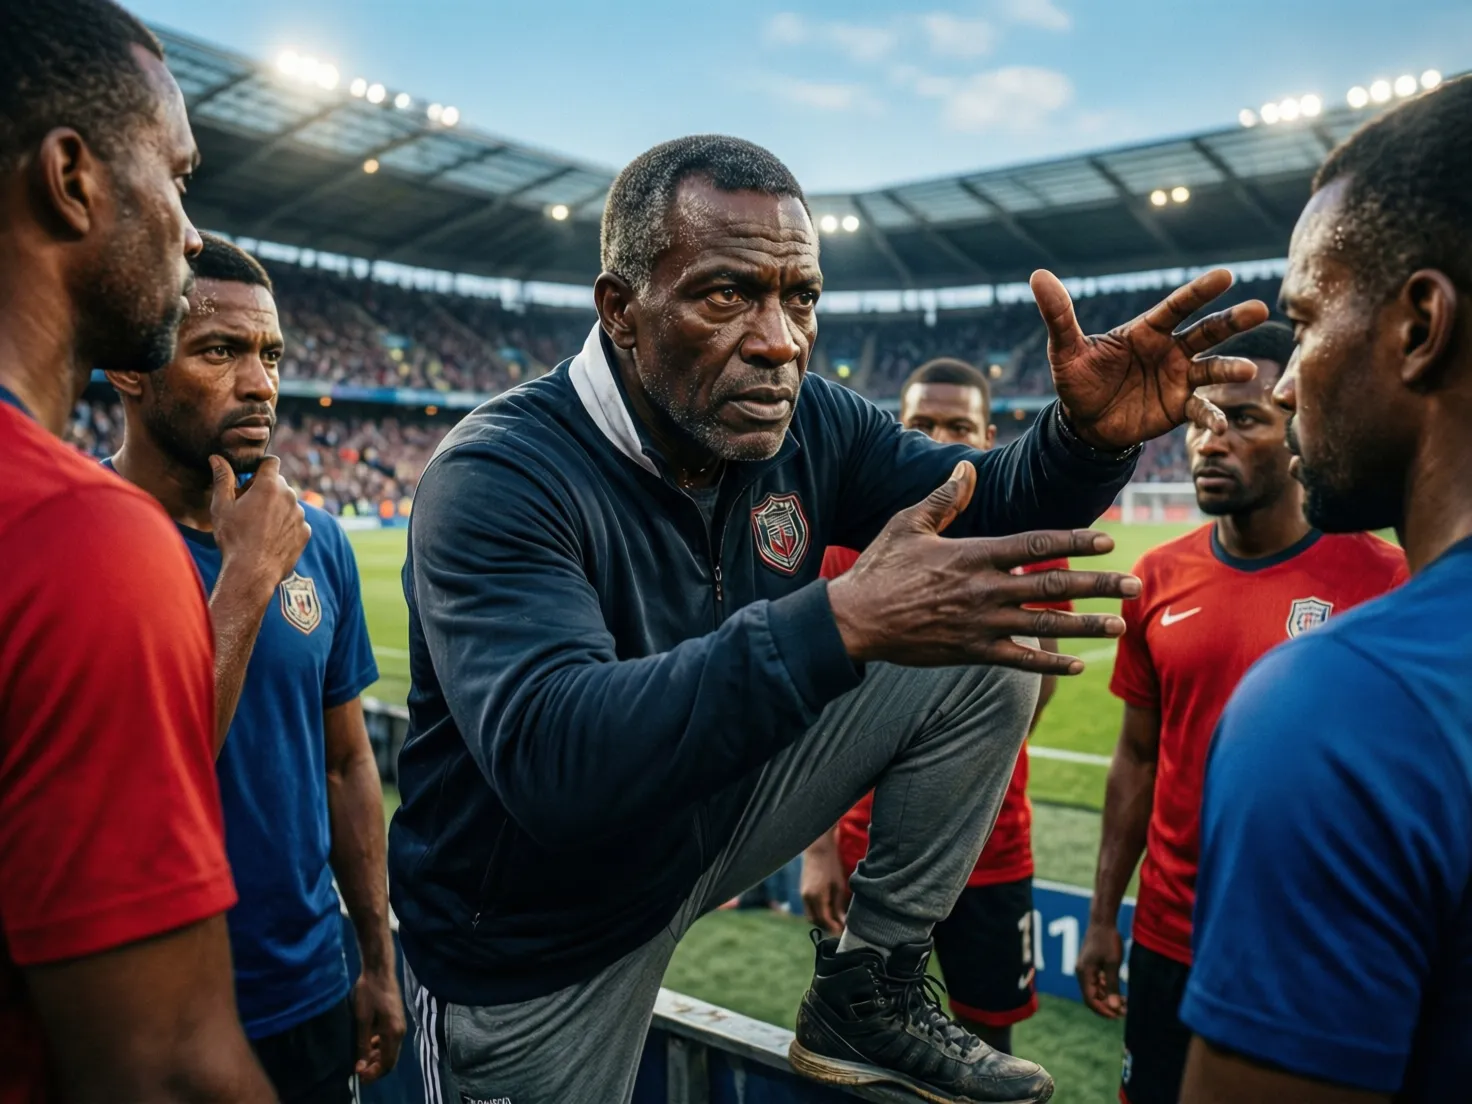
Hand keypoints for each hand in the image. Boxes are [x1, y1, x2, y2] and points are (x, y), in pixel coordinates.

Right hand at [210, 455, 310, 592]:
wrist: (252, 572)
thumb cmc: (234, 538)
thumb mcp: (222, 506)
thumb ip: (222, 479)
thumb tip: (216, 458)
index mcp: (269, 486)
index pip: (270, 462)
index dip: (259, 467)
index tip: (250, 479)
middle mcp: (289, 496)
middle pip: (279, 483)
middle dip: (265, 490)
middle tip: (248, 507)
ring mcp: (300, 515)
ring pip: (288, 503)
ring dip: (276, 508)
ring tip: (258, 527)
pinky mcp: (305, 532)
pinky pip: (295, 521)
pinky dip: (285, 525)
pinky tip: (269, 538)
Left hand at [351, 966, 405, 1083]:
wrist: (379, 969)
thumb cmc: (369, 992)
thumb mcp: (362, 1020)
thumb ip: (363, 1044)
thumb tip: (360, 1065)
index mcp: (393, 1033)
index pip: (387, 1063)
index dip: (373, 1073)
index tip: (358, 1075)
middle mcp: (400, 1031)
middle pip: (390, 1059)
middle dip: (374, 1067)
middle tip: (357, 1069)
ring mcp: (399, 1025)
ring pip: (390, 1050)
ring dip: (376, 1057)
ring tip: (359, 1058)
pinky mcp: (396, 1019)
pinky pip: (389, 1040)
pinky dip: (379, 1047)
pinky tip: (367, 1043)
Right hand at [800, 829, 850, 935]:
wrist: (817, 849)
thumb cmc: (831, 866)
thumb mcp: (839, 886)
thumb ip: (838, 906)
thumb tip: (842, 922)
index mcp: (817, 897)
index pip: (824, 920)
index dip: (834, 928)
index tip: (844, 931)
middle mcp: (806, 898)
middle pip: (815, 921)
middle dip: (827, 927)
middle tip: (840, 928)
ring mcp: (802, 895)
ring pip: (810, 915)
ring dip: (821, 921)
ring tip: (835, 920)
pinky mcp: (802, 891)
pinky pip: (808, 908)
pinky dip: (817, 913)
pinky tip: (827, 910)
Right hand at [826, 462, 1140, 672]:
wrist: (855, 621)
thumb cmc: (880, 569)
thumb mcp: (907, 525)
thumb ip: (944, 500)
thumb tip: (969, 469)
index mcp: (973, 554)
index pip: (1036, 544)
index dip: (1075, 540)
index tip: (1107, 540)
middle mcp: (984, 589)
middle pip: (1053, 585)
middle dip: (1098, 585)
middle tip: (1134, 585)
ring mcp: (981, 624)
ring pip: (1045, 624)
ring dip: (1086, 625)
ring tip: (1119, 624)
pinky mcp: (971, 652)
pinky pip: (1019, 660)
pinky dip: (1049, 664)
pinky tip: (1076, 667)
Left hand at [1032, 267, 1269, 449]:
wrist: (1084, 422)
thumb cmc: (1078, 379)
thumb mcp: (1066, 349)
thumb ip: (1059, 314)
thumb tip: (1038, 275)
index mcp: (1146, 331)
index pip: (1176, 306)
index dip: (1200, 292)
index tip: (1225, 276)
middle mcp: (1169, 350)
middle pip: (1206, 331)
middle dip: (1232, 321)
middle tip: (1259, 309)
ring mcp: (1178, 378)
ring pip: (1211, 369)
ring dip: (1230, 369)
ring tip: (1247, 371)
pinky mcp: (1178, 407)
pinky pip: (1200, 410)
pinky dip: (1211, 417)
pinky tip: (1219, 429)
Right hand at [1076, 921, 1125, 1018]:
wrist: (1102, 921)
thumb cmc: (1108, 941)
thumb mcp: (1113, 964)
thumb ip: (1112, 986)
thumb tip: (1114, 1007)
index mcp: (1084, 974)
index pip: (1090, 1000)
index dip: (1104, 1011)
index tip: (1119, 1016)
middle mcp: (1081, 973)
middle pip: (1092, 997)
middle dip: (1107, 1006)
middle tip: (1125, 1011)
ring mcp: (1085, 969)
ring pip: (1095, 990)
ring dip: (1108, 998)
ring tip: (1125, 1003)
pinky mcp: (1090, 965)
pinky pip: (1096, 982)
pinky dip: (1106, 989)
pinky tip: (1119, 992)